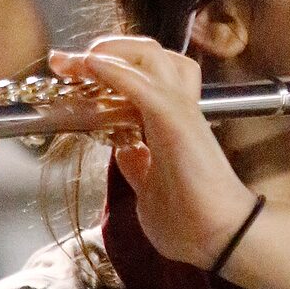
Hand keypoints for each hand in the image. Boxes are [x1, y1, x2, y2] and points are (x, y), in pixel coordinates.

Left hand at [49, 37, 255, 268]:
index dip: (108, 69)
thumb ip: (138, 167)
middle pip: (150, 55)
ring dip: (114, 52)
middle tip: (68, 60)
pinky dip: (118, 72)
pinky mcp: (178, 122)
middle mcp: (178, 109)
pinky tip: (94, 67)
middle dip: (107, 49)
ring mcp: (180, 112)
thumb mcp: (150, 191)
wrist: (221, 239)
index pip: (143, 78)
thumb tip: (124, 151)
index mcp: (171, 123)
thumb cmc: (192, 222)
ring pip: (152, 58)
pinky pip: (145, 86)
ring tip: (84, 58)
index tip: (70, 71)